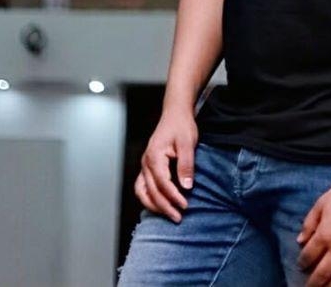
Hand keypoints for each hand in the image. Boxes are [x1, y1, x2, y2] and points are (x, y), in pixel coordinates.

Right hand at [134, 108, 197, 222]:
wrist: (175, 114)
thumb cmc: (181, 126)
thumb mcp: (187, 143)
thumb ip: (186, 164)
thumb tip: (186, 186)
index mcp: (154, 156)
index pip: (162, 183)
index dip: (173, 196)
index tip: (185, 205)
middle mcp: (146, 163)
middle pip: (152, 191)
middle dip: (165, 206)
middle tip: (178, 217)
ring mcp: (144, 165)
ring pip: (143, 192)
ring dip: (154, 206)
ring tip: (169, 214)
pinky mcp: (147, 167)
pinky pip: (143, 187)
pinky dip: (149, 198)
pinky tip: (159, 205)